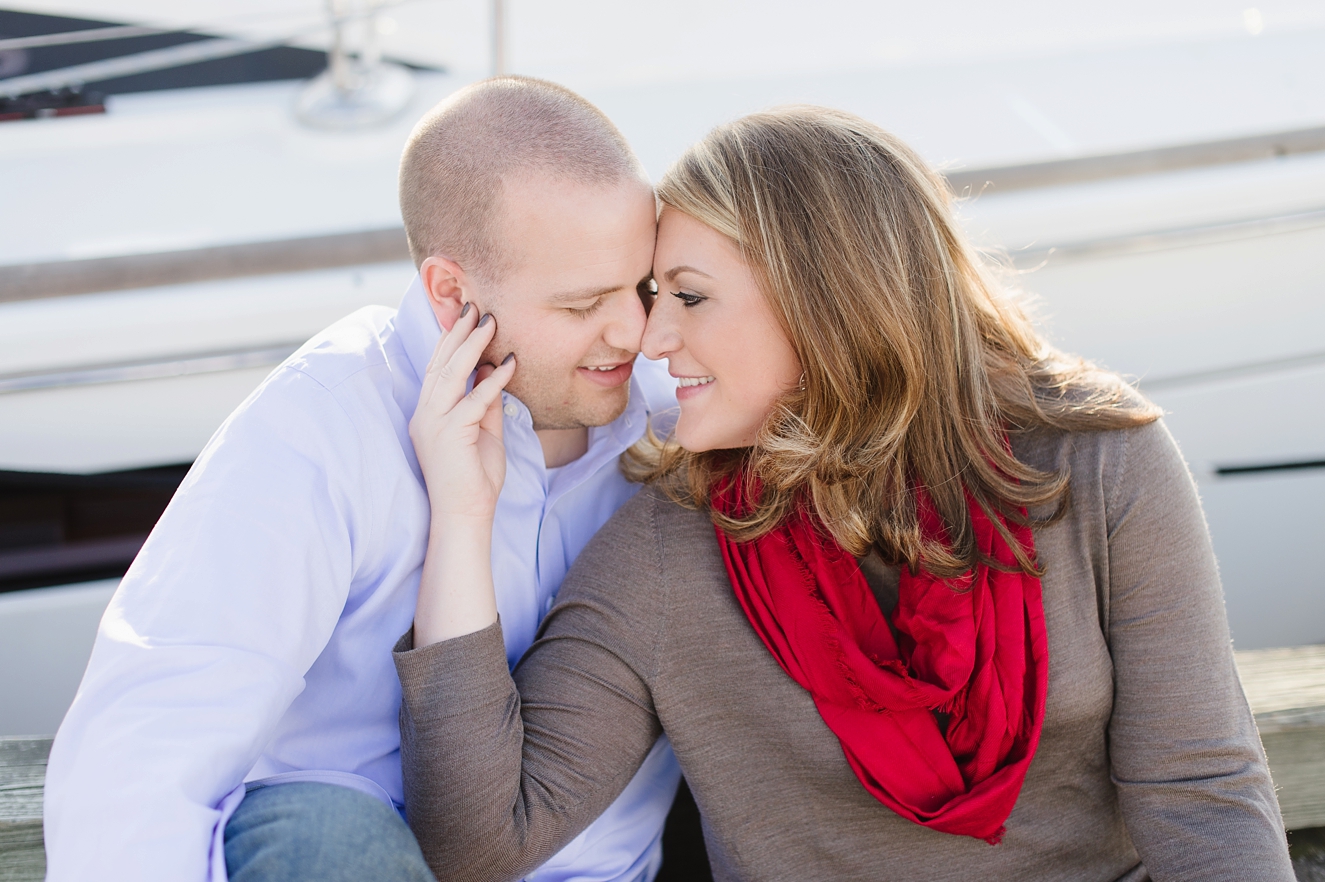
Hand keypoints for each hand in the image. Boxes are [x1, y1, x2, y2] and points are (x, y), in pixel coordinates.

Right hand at [408, 307, 516, 526]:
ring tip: (489, 321)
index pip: (437, 368)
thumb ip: (485, 401)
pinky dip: (492, 380)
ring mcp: (434, 424)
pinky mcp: (450, 435)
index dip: (450, 340)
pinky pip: (473, 400)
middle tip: (475, 306)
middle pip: (440, 364)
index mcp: (429, 413)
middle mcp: (425, 415)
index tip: (464, 316)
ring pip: (451, 375)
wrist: (465, 515)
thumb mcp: (483, 431)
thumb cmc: (475, 478)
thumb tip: (490, 369)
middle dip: (458, 333)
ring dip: (472, 346)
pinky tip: (508, 362)